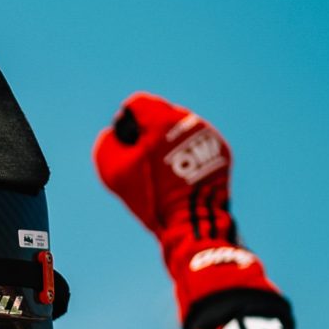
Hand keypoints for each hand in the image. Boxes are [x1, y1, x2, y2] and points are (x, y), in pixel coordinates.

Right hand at [91, 92, 276, 317]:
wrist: (192, 224)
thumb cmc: (152, 199)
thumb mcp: (114, 172)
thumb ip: (107, 143)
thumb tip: (115, 134)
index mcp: (163, 121)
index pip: (138, 103)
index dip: (127, 123)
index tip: (129, 146)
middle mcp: (189, 122)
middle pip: (161, 114)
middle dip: (150, 133)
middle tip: (147, 163)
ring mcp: (208, 136)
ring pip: (181, 128)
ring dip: (170, 142)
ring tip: (167, 172)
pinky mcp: (221, 150)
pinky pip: (198, 143)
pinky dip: (188, 154)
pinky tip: (183, 176)